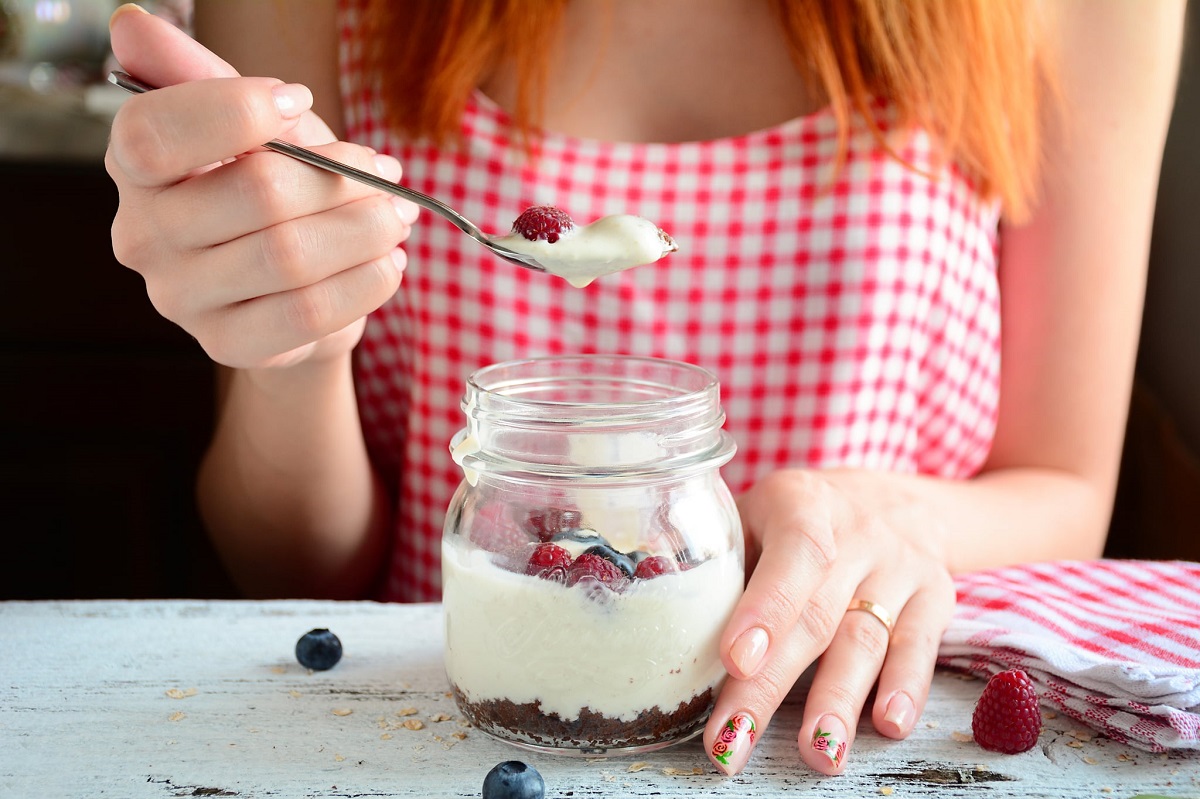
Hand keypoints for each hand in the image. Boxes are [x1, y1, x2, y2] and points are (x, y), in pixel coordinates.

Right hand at [105, 6, 418, 369]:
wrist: (294, 282)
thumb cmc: (271, 188)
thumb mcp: (249, 122)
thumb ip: (200, 74)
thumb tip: (133, 26)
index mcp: (135, 166)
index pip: (154, 133)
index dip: (239, 112)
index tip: (298, 100)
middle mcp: (143, 235)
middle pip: (255, 193)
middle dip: (340, 177)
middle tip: (385, 172)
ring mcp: (180, 297)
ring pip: (290, 256)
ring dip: (364, 229)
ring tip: (396, 215)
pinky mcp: (227, 344)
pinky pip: (308, 313)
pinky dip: (364, 283)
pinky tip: (388, 263)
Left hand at [704, 470, 955, 774]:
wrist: (894, 501)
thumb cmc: (800, 519)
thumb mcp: (757, 514)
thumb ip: (721, 560)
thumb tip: (661, 624)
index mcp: (802, 503)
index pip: (792, 554)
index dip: (764, 609)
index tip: (735, 660)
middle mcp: (858, 533)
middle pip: (815, 616)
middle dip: (772, 686)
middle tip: (736, 741)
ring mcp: (901, 566)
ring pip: (866, 639)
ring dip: (838, 702)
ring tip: (817, 753)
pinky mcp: (936, 598)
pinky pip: (920, 647)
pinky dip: (906, 688)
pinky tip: (887, 725)